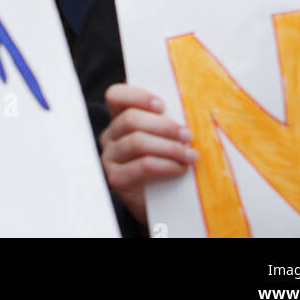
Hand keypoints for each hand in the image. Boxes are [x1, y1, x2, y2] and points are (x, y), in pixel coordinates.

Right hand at [98, 83, 197, 226]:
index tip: (162, 105)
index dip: (137, 96)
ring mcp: (110, 157)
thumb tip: (185, 110)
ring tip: (190, 154)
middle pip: (130, 119)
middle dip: (163, 126)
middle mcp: (109, 135)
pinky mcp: (116, 178)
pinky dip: (167, 165)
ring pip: (137, 142)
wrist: (159, 203)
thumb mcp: (163, 138)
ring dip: (169, 147)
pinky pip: (143, 165)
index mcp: (119, 118)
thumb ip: (166, 121)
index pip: (116, 96)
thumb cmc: (164, 162)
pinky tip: (181, 168)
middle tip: (187, 135)